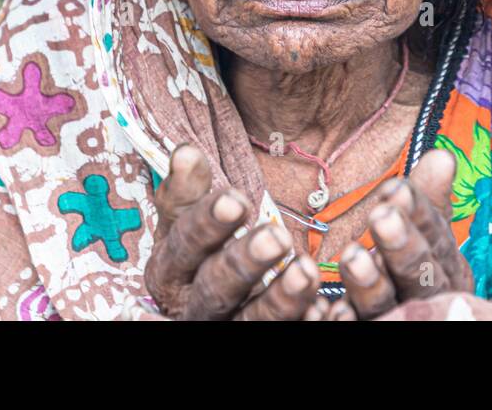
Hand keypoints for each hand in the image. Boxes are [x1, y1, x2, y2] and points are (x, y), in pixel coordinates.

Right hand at [144, 144, 323, 319]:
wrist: (214, 303)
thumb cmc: (200, 253)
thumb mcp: (185, 223)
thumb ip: (187, 192)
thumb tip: (187, 152)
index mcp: (169, 269)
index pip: (183, 245)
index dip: (206, 225)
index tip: (235, 199)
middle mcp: (191, 306)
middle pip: (215, 288)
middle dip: (244, 263)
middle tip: (276, 237)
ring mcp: (224, 327)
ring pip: (250, 321)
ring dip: (280, 299)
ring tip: (307, 272)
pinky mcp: (251, 339)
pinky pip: (278, 334)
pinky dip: (300, 322)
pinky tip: (322, 309)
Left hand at [336, 148, 473, 318]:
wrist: (408, 317)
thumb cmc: (412, 268)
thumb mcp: (423, 234)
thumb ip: (427, 200)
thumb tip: (443, 155)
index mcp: (445, 268)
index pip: (437, 239)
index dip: (420, 215)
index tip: (397, 187)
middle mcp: (428, 297)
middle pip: (418, 275)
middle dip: (402, 246)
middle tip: (381, 217)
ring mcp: (402, 319)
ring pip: (387, 305)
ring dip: (370, 283)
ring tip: (351, 256)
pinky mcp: (376, 331)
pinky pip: (360, 328)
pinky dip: (348, 320)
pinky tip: (333, 306)